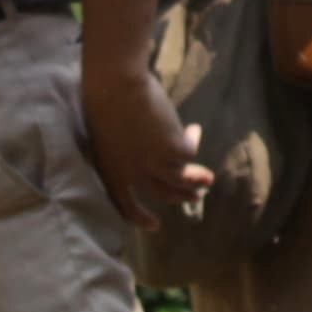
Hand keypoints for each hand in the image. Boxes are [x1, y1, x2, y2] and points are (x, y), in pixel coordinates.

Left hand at [80, 58, 211, 230]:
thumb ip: (123, 149)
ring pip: (182, 180)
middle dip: (181, 197)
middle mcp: (135, 174)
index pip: (125, 207)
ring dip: (197, 181)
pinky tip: (194, 129)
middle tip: (194, 197)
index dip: (140, 219)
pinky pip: (190, 152)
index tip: (154, 226)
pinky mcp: (173, 148)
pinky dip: (193, 140)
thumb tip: (144, 148)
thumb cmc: (103, 99)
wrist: (116, 85)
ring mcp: (155, 163)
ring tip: (208, 180)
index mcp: (112, 173)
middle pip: (163, 194)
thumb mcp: (107, 134)